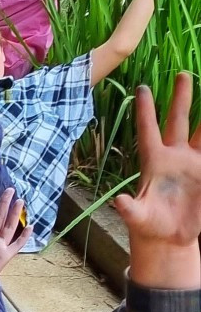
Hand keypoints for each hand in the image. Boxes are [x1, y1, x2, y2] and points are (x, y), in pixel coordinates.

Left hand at [112, 77, 200, 285]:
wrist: (169, 238)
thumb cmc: (148, 226)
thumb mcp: (138, 218)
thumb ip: (130, 210)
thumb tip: (120, 202)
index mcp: (153, 162)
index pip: (148, 130)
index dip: (145, 110)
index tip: (142, 88)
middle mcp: (173, 156)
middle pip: (177, 121)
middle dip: (181, 98)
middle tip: (183, 73)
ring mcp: (192, 162)